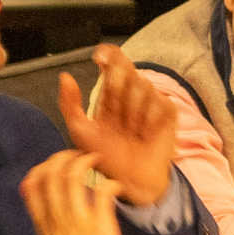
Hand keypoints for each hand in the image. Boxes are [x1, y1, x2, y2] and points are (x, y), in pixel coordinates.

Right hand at [22, 149, 127, 234]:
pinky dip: (109, 182)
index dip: (43, 167)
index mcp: (43, 224)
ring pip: (73, 176)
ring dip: (86, 162)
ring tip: (97, 161)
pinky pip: (102, 192)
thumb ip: (47, 232)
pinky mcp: (100, 225)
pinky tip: (115, 186)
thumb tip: (50, 221)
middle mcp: (57, 217)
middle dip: (64, 157)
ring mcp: (78, 220)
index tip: (55, 165)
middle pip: (51, 172)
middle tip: (79, 156)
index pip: (31, 183)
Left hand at [60, 46, 180, 206]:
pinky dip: (150, 118)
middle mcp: (131, 95)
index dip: (109, 54)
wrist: (129, 179)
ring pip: (143, 85)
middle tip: (115, 113)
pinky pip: (161, 102)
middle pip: (127, 70)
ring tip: (131, 131)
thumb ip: (69, 104)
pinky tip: (146, 133)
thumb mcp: (80, 132)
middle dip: (117, 89)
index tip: (99, 58)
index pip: (113, 61)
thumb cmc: (105, 157)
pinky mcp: (168, 114)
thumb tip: (65, 76)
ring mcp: (151, 103)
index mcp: (111, 95)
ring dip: (133, 109)